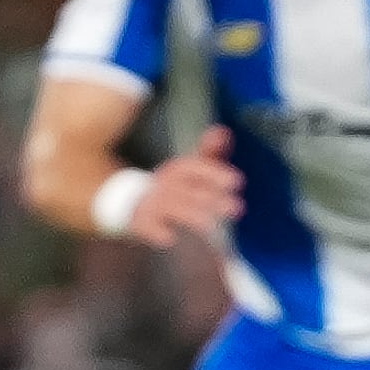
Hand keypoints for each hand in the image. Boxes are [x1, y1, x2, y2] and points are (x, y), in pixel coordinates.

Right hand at [121, 126, 244, 246]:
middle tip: (238, 208)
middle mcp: (163, 184)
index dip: (214, 174)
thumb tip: (223, 130)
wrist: (131, 205)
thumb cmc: (173, 188)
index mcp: (177, 170)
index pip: (193, 167)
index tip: (237, 182)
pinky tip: (169, 239)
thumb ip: (209, 153)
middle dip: (210, 198)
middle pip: (186, 189)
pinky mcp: (139, 223)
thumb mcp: (191, 171)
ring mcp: (149, 203)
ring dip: (189, 215)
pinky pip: (144, 226)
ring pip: (169, 207)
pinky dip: (155, 231)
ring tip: (210, 225)